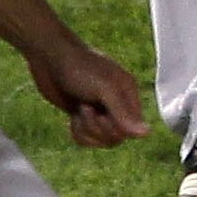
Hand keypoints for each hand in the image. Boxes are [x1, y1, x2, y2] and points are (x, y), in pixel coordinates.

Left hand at [24, 34, 150, 147]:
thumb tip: (147, 133)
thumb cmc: (79, 68)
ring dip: (87, 130)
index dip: (117, 130)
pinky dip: (78, 132)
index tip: (101, 115)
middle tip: (85, 109)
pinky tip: (72, 117)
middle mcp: (116, 104)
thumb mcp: (104, 89)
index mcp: (128, 94)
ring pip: (101, 139)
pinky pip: (87, 138)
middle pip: (117, 137)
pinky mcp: (82, 115)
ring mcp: (99, 110)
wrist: (49, 57)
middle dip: (98, 130)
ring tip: (79, 110)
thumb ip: (123, 113)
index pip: (132, 128)